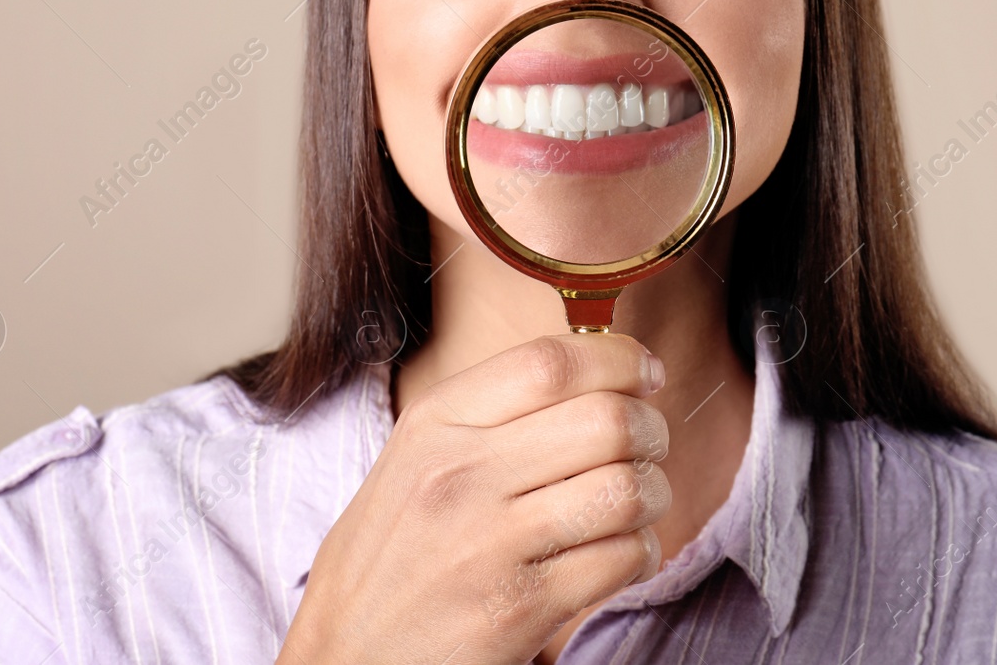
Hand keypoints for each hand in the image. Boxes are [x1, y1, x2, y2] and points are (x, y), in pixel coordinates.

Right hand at [276, 332, 670, 664]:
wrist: (343, 658)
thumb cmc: (386, 561)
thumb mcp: (413, 463)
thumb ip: (489, 417)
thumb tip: (591, 376)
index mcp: (434, 424)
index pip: (550, 362)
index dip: (619, 360)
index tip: (645, 375)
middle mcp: (461, 473)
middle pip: (605, 419)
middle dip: (650, 430)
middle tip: (649, 446)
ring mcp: (491, 543)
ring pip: (627, 488)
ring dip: (653, 495)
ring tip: (635, 507)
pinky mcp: (521, 608)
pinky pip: (623, 559)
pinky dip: (641, 555)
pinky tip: (619, 557)